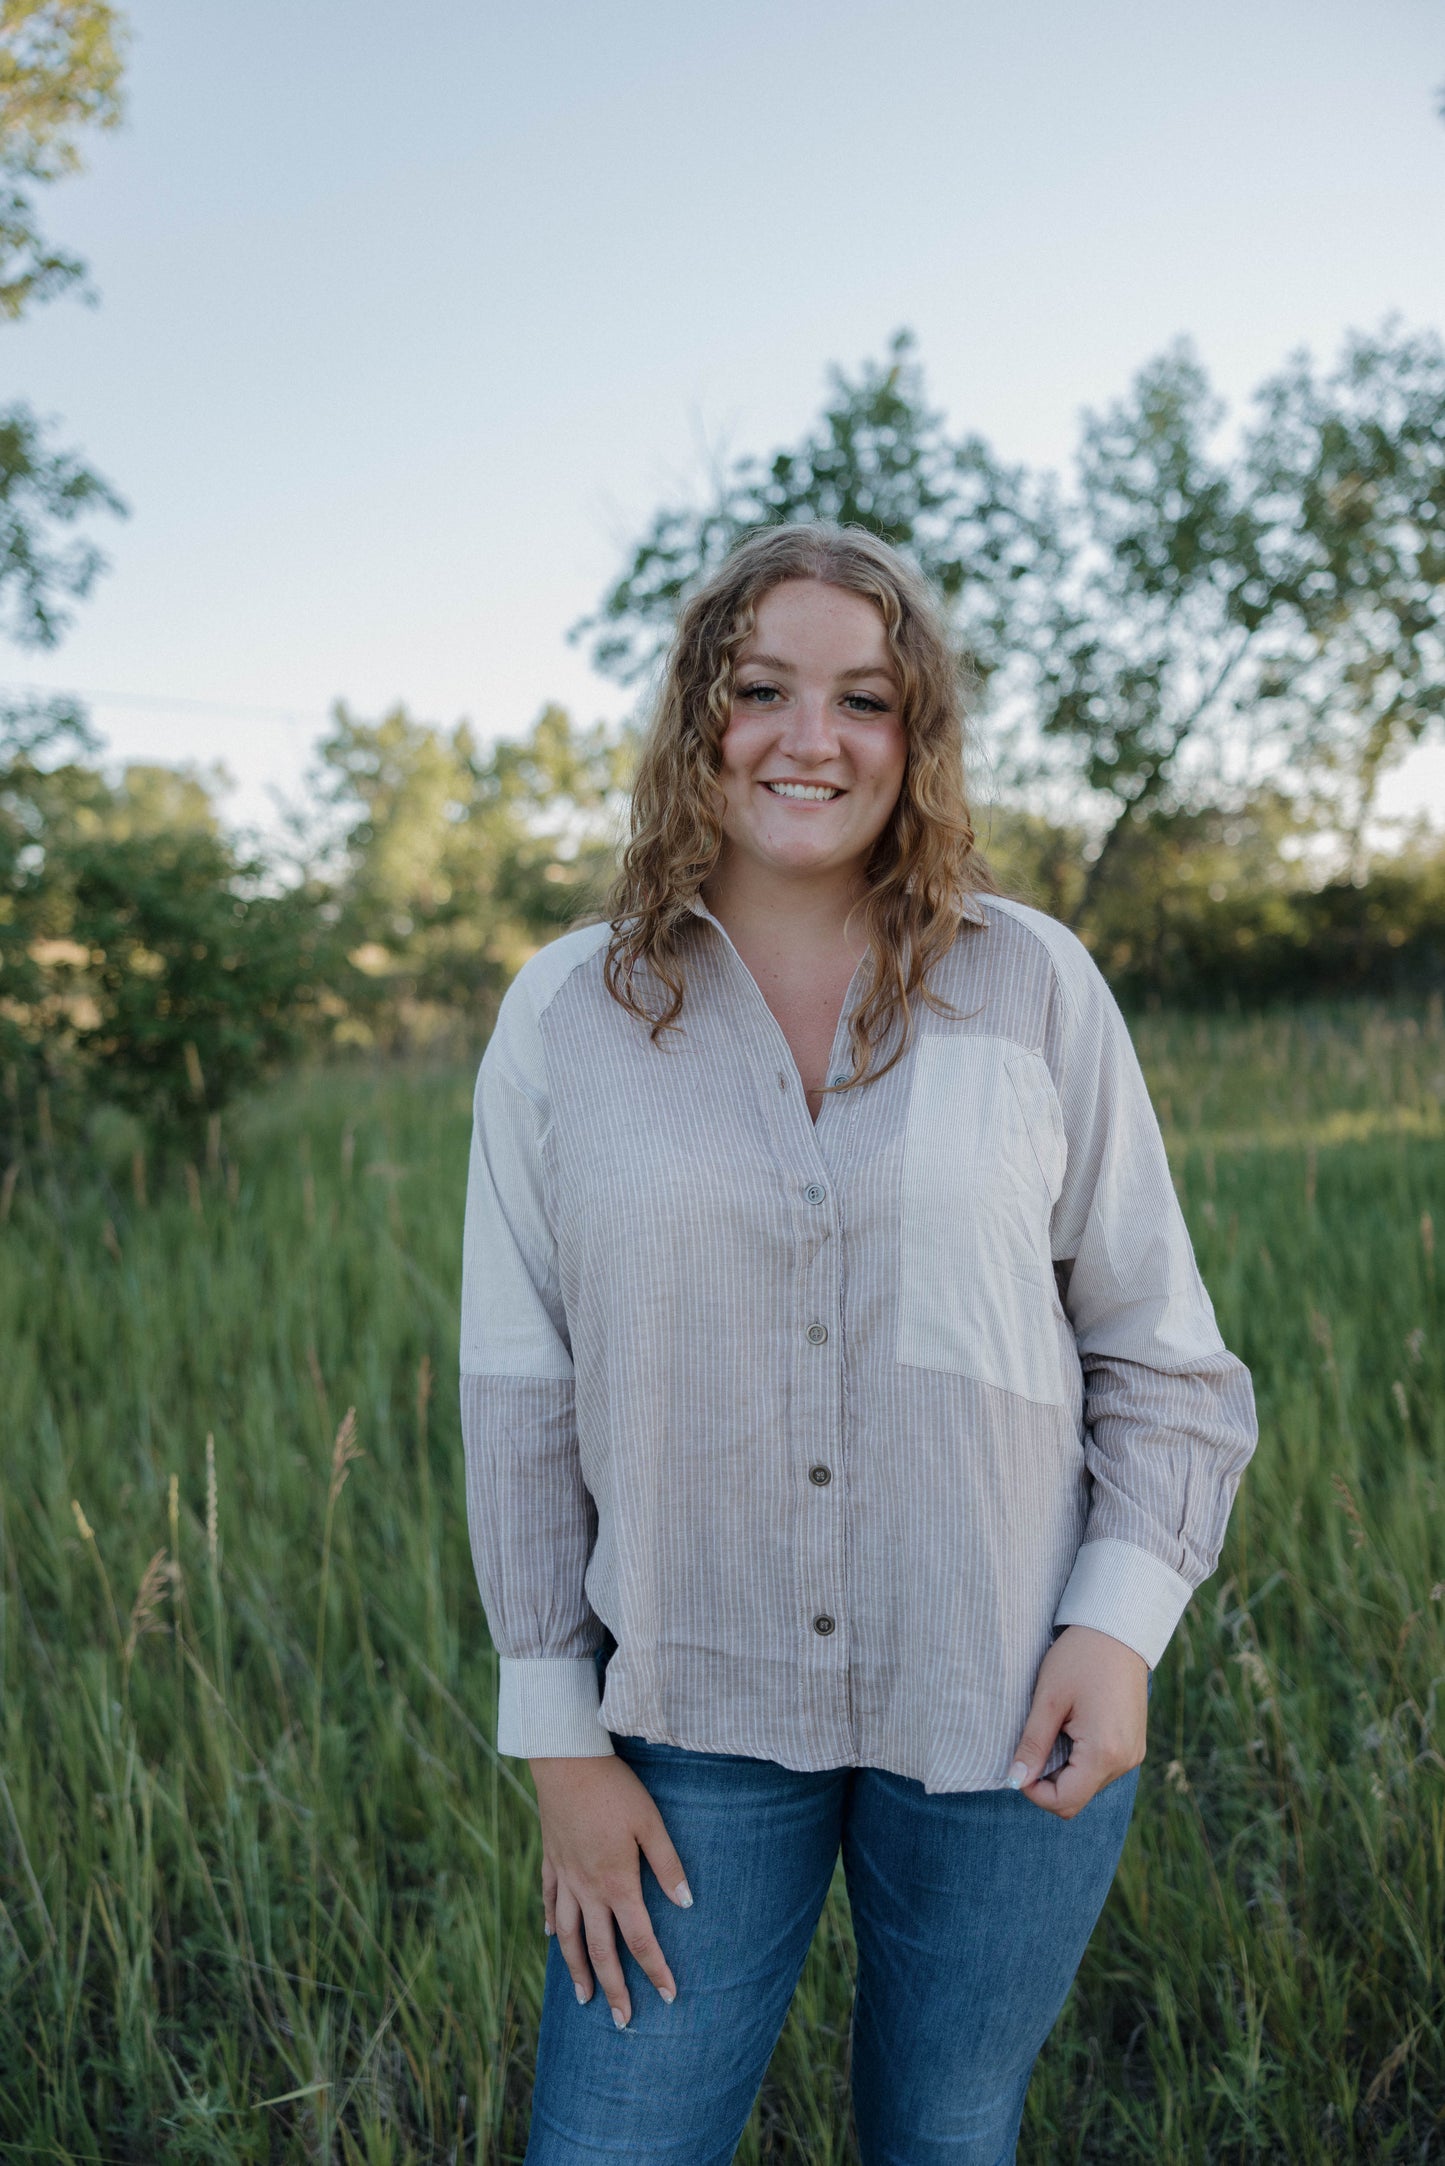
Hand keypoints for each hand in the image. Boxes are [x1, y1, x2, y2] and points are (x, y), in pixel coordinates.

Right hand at [530, 1755, 692, 2027]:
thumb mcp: (650, 1822)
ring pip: (568, 1934)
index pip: (639, 1938)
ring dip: (576, 1968)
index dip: (655, 1969)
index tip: (668, 1996)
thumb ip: (668, 1864)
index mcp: (616, 1882)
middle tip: (623, 2021)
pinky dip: (549, 1924)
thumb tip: (686, 1904)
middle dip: (613, 1988)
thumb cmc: (615, 1789)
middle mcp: (587, 1888)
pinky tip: (550, 1939)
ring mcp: (565, 1876)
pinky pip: (548, 1900)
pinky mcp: (551, 1859)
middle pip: (600, 1949)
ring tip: (583, 1997)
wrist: (567, 1761)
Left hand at [1006, 1624, 1147, 1818]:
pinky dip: (1080, 1759)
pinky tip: (1071, 1727)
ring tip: (1055, 1727)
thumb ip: (1032, 1744)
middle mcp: (1125, 1761)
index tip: (1018, 1765)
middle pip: (1077, 1796)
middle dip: (1048, 1780)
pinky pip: (1101, 1768)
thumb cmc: (1080, 1658)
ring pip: (1088, 1783)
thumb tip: (1015, 1780)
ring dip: (1064, 1768)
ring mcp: (1132, 1754)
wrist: (1118, 1630)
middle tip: (1033, 1742)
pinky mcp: (1133, 1744)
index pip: (1065, 1801)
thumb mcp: (1048, 1700)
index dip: (1034, 1791)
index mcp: (1104, 1753)